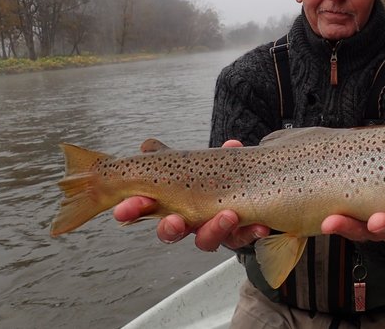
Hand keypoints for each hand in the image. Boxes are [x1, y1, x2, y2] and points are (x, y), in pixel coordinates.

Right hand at [112, 139, 269, 250]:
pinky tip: (260, 226)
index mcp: (169, 205)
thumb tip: (148, 144)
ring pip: (207, 240)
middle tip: (175, 220)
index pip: (145, 211)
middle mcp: (188, 222)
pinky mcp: (237, 235)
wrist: (243, 188)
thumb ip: (171, 155)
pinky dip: (251, 232)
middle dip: (170, 228)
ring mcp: (211, 231)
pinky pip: (242, 238)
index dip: (133, 212)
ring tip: (228, 215)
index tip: (124, 209)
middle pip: (172, 233)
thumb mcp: (187, 164)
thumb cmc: (206, 179)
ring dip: (215, 228)